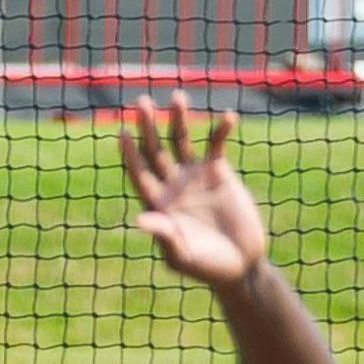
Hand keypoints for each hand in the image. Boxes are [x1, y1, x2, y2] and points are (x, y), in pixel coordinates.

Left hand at [116, 97, 266, 289]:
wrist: (241, 265)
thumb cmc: (207, 266)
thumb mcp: (182, 256)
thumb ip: (164, 236)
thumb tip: (140, 219)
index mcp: (157, 202)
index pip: (139, 172)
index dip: (130, 154)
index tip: (123, 134)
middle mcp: (172, 183)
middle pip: (155, 149)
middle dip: (148, 127)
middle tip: (141, 103)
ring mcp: (195, 175)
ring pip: (181, 140)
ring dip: (179, 119)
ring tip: (178, 97)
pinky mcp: (219, 172)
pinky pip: (217, 145)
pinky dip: (221, 131)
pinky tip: (229, 117)